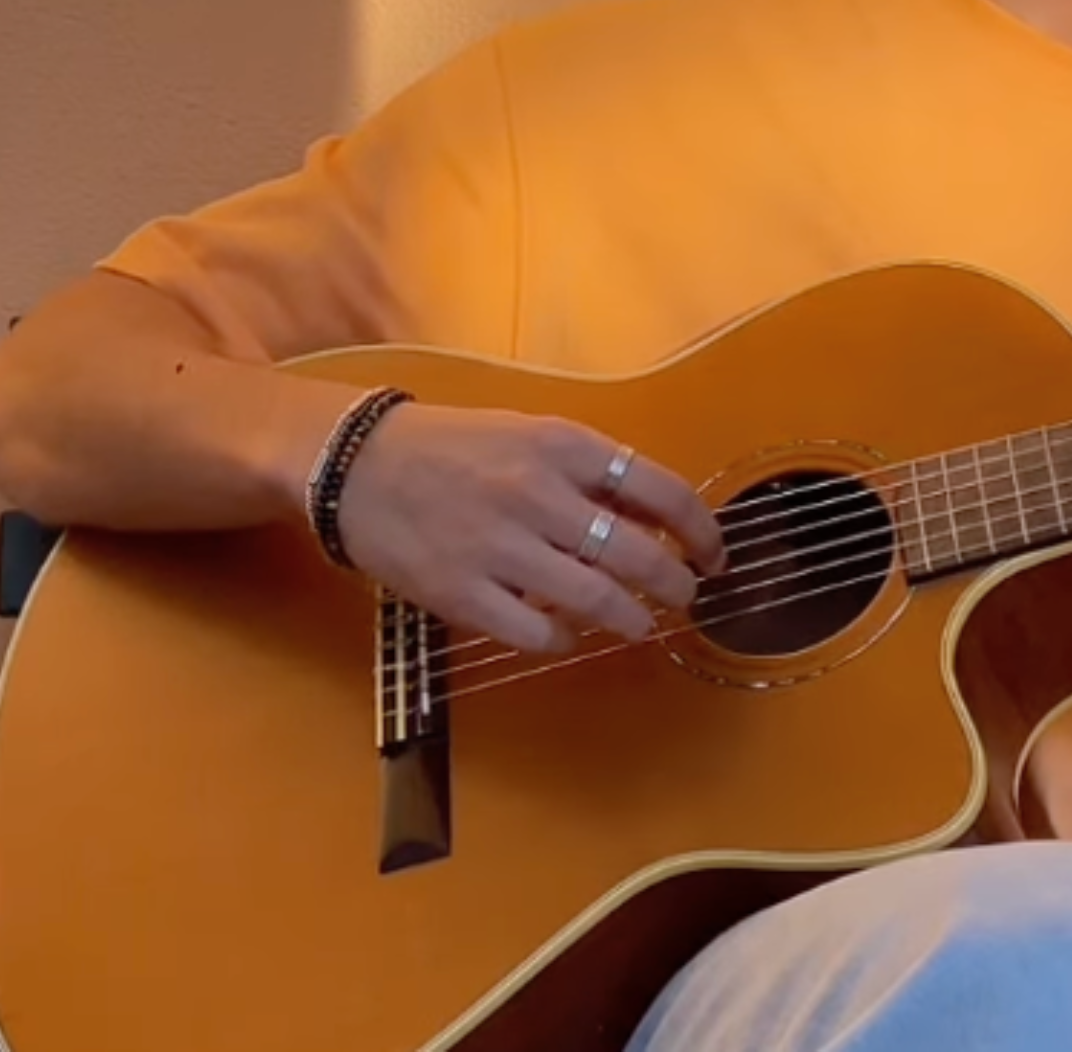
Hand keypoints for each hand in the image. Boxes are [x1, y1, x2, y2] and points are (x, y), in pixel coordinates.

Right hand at [336, 405, 725, 654]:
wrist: (358, 464)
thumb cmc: (453, 447)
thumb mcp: (528, 433)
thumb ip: (588, 471)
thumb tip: (657, 516)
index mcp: (561, 444)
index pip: (660, 488)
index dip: (700, 528)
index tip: (713, 551)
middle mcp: (537, 492)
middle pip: (637, 552)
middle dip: (676, 582)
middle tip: (686, 595)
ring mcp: (499, 546)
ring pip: (595, 598)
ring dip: (631, 617)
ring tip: (641, 622)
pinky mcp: (462, 593)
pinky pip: (536, 631)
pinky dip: (563, 638)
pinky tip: (567, 633)